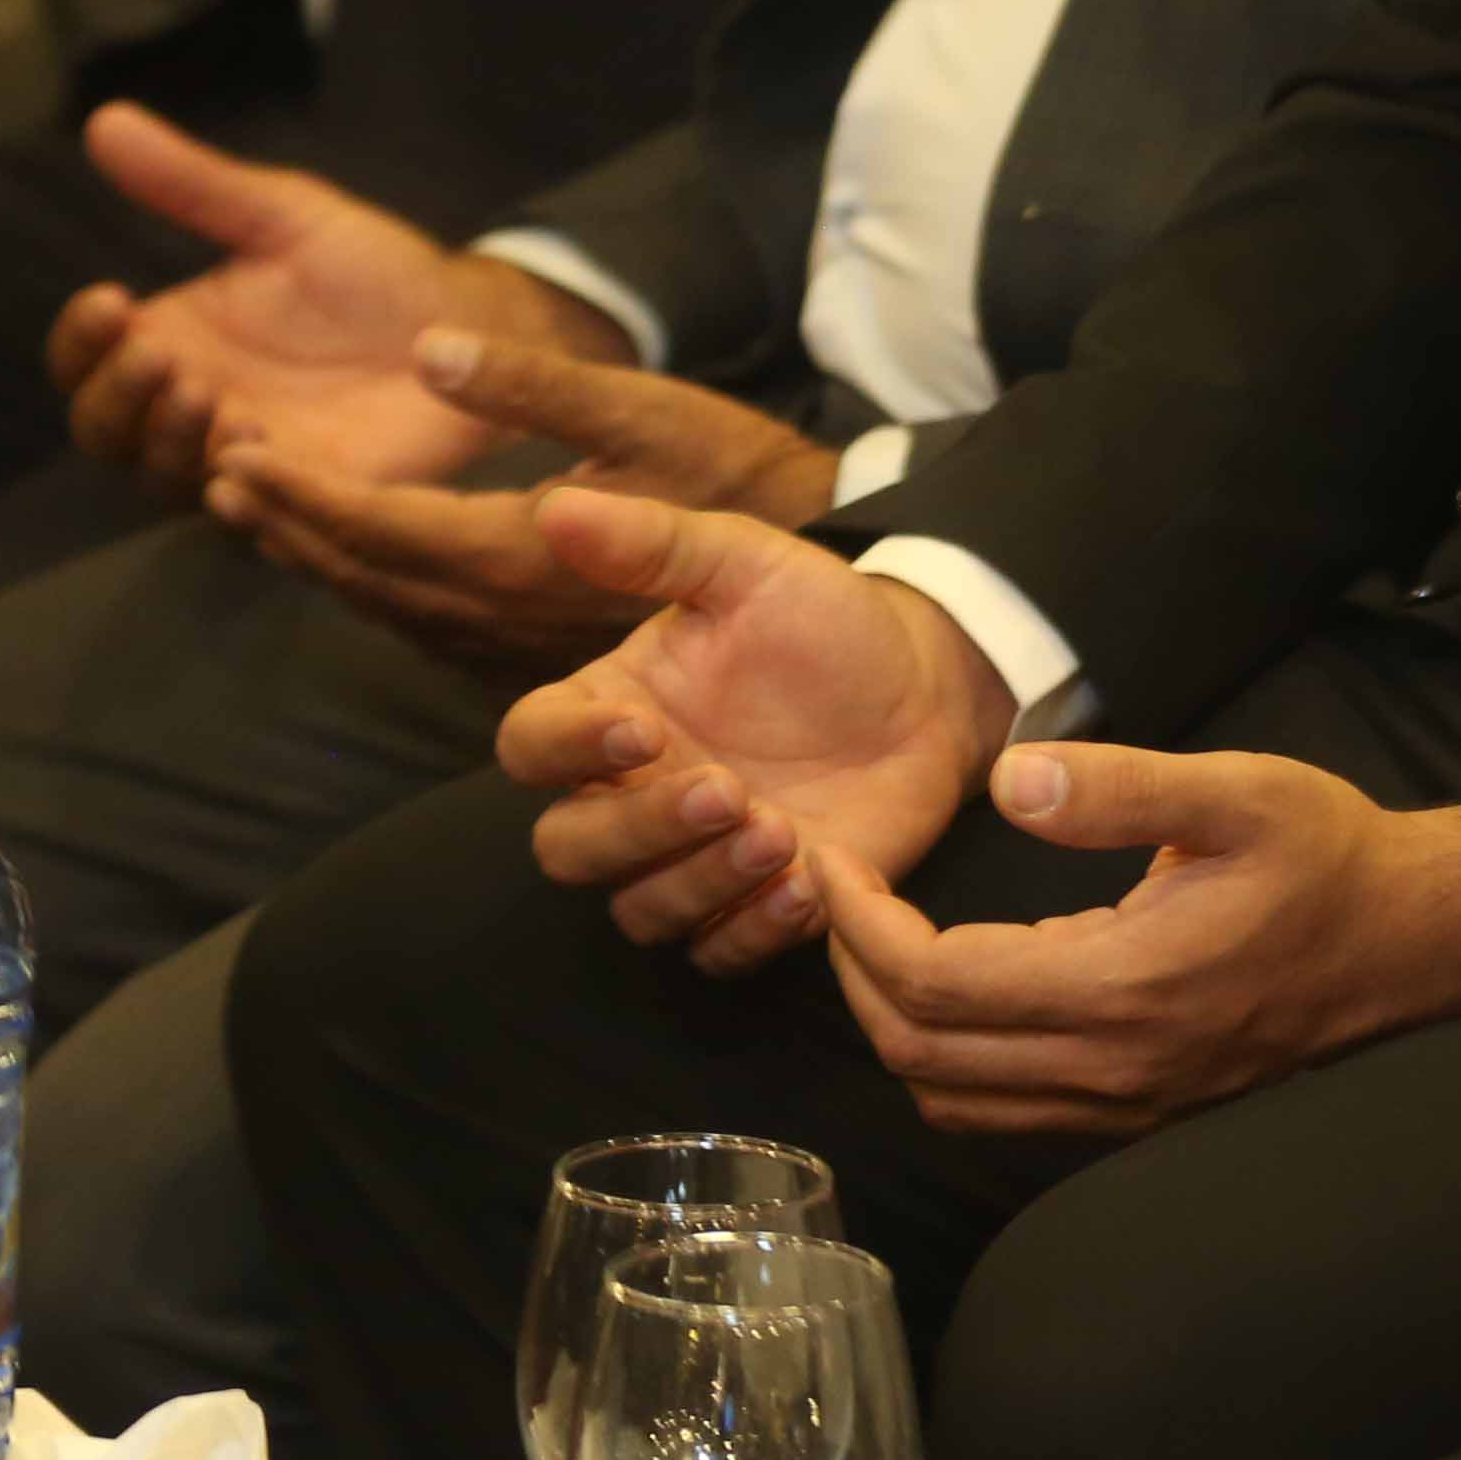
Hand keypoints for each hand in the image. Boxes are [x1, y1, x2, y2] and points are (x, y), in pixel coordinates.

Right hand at [42, 102, 588, 492]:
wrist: (474, 323)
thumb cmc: (375, 273)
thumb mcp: (284, 215)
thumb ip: (195, 183)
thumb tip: (104, 118)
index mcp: (176, 340)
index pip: (85, 360)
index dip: (80, 340)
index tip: (110, 299)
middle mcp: (195, 406)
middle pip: (105, 431)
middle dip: (115, 397)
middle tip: (156, 355)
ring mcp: (246, 458)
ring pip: (163, 478)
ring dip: (169, 440)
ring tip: (201, 391)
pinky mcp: (305, 497)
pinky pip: (251, 515)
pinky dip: (239, 490)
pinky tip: (250, 449)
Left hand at [203, 323, 843, 677]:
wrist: (818, 571)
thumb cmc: (737, 473)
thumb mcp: (641, 406)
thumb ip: (529, 383)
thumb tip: (426, 347)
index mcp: (519, 553)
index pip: (378, 527)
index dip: (300, 492)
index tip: (234, 451)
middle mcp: (503, 617)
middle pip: (364, 576)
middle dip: (289, 527)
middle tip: (220, 477)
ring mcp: (519, 648)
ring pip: (389, 609)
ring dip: (319, 561)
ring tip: (257, 513)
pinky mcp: (537, 656)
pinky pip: (429, 630)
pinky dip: (373, 590)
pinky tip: (351, 562)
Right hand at [499, 495, 1013, 966]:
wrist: (929, 684)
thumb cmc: (824, 620)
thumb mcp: (746, 565)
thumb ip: (653, 545)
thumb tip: (555, 505)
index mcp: (611, 710)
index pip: (530, 746)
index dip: (566, 749)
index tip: (640, 729)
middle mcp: (634, 794)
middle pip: (569, 849)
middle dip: (636, 831)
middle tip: (726, 790)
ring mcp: (691, 860)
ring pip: (640, 910)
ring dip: (700, 882)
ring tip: (780, 831)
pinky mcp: (753, 907)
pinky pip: (718, 954)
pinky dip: (753, 930)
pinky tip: (811, 882)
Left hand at [816, 753, 1460, 1137]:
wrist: (1410, 943)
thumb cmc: (1325, 856)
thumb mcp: (1235, 791)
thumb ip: (1115, 787)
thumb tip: (1007, 782)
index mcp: (1123, 987)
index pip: (935, 983)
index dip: (861, 926)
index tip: (841, 861)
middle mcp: (1111, 1067)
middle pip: (921, 1054)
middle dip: (856, 975)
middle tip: (843, 896)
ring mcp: (1122, 1105)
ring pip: (952, 1097)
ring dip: (894, 1024)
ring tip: (882, 939)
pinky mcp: (1134, 1114)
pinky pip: (1002, 1111)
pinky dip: (947, 1057)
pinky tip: (956, 986)